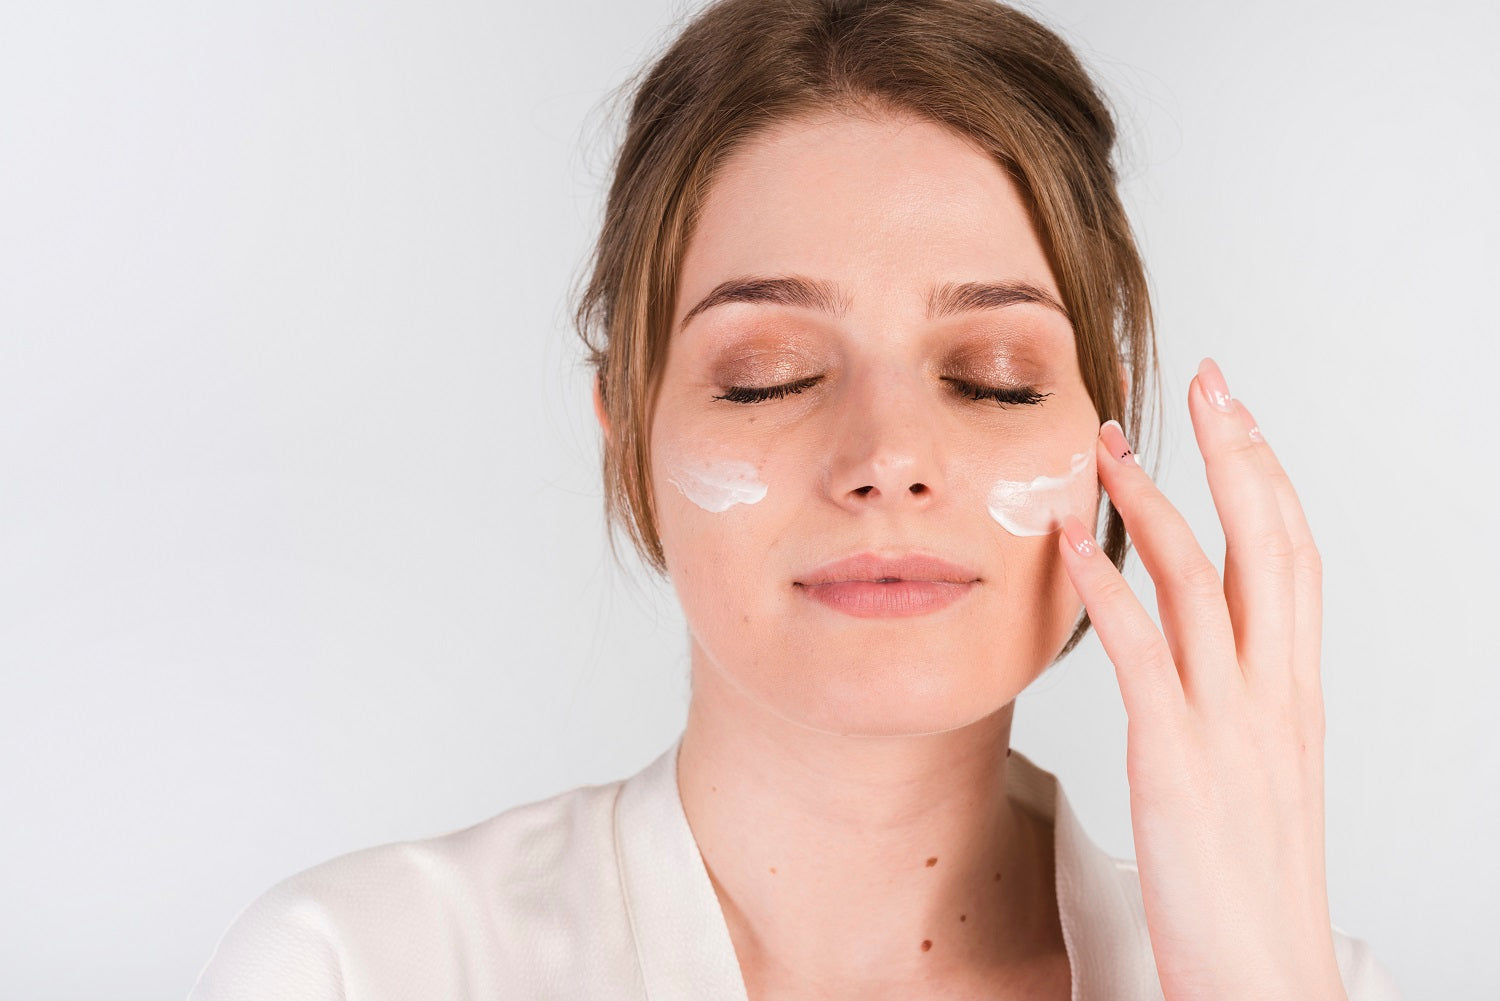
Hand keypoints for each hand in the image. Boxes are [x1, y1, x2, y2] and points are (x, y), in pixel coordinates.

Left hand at [1057, 358, 1347, 1000]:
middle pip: (1267, 543)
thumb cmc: (1248, 878)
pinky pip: (1142, 655)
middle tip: (1201, 379)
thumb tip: (1201, 641)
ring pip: (1202, 583)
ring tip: (1105, 447)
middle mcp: (1274, 694)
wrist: (1264, 974)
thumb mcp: (1256, 769)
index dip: (1267, 476)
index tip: (1236, 414)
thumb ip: (1234, 697)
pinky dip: (1106, 591)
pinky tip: (1069, 548)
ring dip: (1150, 504)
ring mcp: (1230, 724)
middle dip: (1234, 453)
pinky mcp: (1178, 759)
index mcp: (1295, 692)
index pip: (1295, 557)